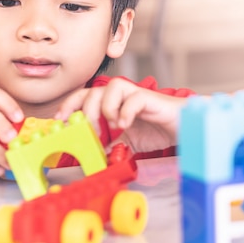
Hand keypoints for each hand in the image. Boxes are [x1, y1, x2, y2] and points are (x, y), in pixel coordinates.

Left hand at [56, 78, 186, 153]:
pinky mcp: (151, 99)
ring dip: (106, 108)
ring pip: (113, 87)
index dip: (70, 104)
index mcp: (112, 104)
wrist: (183, 128)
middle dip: (87, 111)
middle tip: (92, 131)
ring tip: (113, 126)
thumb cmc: (157, 130)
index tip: (60, 119)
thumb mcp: (127, 141)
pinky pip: (134, 97)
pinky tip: (126, 125)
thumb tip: (91, 155)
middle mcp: (122, 96)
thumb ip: (110, 144)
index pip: (85, 96)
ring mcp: (136, 96)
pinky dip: (126, 112)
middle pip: (94, 90)